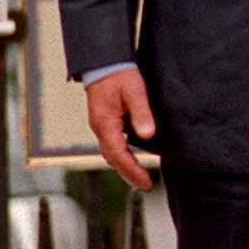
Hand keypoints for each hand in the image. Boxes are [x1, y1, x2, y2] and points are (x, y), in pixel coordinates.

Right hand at [85, 72, 159, 192]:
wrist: (104, 62)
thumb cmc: (120, 75)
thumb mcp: (135, 91)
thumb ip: (142, 113)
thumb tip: (148, 134)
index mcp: (105, 124)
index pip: (119, 155)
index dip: (133, 171)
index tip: (146, 183)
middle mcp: (100, 128)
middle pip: (113, 158)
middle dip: (128, 174)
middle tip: (146, 185)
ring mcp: (101, 126)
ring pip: (111, 153)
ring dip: (124, 166)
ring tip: (140, 177)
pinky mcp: (105, 122)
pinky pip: (112, 144)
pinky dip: (122, 155)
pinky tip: (132, 158)